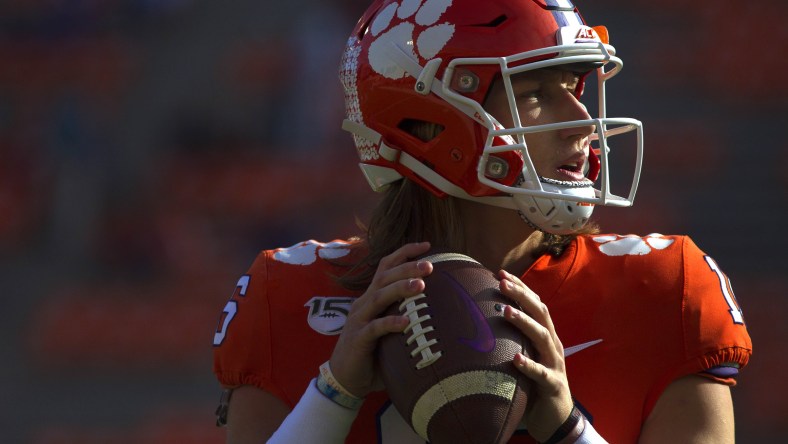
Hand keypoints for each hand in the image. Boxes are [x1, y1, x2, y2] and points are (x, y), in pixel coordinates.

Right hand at [329, 242, 433, 397]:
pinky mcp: (358, 339)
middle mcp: (364, 303)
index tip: (427, 245)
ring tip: (421, 285)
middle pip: (384, 277)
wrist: (346, 378)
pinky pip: (374, 328)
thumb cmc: (375, 353)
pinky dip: (390, 324)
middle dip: (407, 268)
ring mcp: (359, 320)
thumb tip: (443, 309)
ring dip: (400, 289)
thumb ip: (407, 316)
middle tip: (430, 265)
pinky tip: (406, 323)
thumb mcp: (391, 329)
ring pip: (379, 297)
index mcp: (372, 297)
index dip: (404, 253)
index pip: (386, 267)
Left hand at [498, 269, 573, 441]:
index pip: (535, 304)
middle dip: (522, 295)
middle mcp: (552, 345)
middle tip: (501, 282)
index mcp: (545, 335)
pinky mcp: (553, 385)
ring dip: (524, 322)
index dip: (520, 287)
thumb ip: (510, 339)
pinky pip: (541, 373)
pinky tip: (516, 359)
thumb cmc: (533, 383)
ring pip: (542, 337)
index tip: (500, 272)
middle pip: (540, 312)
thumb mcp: (523, 355)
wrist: (556, 418)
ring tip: (506, 311)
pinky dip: (529, 365)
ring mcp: (554, 364)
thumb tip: (479, 322)